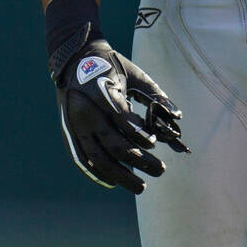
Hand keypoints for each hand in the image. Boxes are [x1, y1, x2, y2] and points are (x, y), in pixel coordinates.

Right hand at [50, 30, 189, 191]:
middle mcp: (86, 111)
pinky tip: (114, 183)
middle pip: (115, 145)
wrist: (74, 60)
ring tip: (141, 186)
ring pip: (99, 159)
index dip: (142, 136)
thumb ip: (155, 94)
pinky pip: (83, 160)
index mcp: (101, 91)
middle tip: (161, 170)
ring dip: (122, 176)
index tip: (155, 143)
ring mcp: (75, 125)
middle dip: (140, 161)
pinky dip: (98, 174)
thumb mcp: (134, 73)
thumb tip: (177, 116)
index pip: (124, 121)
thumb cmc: (110, 66)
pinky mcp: (69, 133)